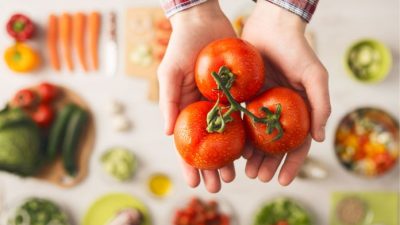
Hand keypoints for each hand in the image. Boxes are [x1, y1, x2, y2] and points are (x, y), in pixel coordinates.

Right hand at [157, 0, 236, 192]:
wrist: (204, 21)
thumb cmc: (181, 46)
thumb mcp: (170, 72)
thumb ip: (168, 101)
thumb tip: (169, 134)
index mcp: (185, 109)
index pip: (185, 143)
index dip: (188, 164)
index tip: (194, 183)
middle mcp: (202, 110)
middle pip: (208, 145)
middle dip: (212, 167)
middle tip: (220, 186)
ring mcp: (220, 103)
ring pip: (226, 136)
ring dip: (230, 157)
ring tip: (237, 174)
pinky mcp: (236, 93)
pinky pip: (242, 116)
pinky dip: (245, 133)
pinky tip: (252, 149)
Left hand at [241, 1, 330, 184]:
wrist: (270, 26)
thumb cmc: (297, 49)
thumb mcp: (314, 76)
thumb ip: (321, 105)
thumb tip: (321, 138)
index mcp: (299, 110)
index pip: (298, 144)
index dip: (291, 164)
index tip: (282, 181)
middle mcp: (280, 112)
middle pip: (274, 145)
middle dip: (267, 163)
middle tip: (257, 177)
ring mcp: (261, 105)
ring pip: (255, 137)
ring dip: (251, 155)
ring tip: (243, 170)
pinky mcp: (244, 96)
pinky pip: (239, 120)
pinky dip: (236, 135)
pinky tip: (231, 148)